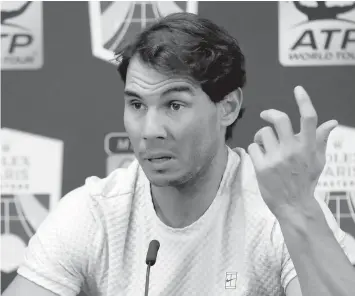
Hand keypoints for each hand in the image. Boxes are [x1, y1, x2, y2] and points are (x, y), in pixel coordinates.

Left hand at [248, 86, 337, 217]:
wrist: (293, 205)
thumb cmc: (305, 181)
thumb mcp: (318, 160)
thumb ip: (321, 139)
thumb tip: (332, 122)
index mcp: (308, 147)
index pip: (309, 119)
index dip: (304, 101)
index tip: (298, 89)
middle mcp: (293, 150)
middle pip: (279, 119)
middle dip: (270, 114)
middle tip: (265, 115)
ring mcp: (277, 159)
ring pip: (263, 133)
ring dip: (261, 137)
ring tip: (264, 146)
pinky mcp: (262, 168)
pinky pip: (252, 147)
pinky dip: (254, 150)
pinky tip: (259, 158)